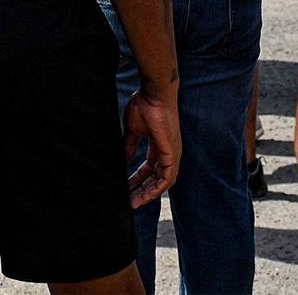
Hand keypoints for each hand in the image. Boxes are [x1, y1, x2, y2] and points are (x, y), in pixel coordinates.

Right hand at [122, 89, 181, 206]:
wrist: (154, 95)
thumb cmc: (144, 106)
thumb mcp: (133, 130)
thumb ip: (130, 145)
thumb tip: (125, 159)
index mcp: (158, 145)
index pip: (149, 168)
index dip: (138, 179)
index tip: (126, 187)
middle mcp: (167, 152)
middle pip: (156, 177)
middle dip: (142, 190)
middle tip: (129, 200)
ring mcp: (172, 154)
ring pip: (163, 182)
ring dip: (149, 193)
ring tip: (134, 202)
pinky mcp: (172, 155)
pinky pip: (167, 179)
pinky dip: (157, 189)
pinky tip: (145, 195)